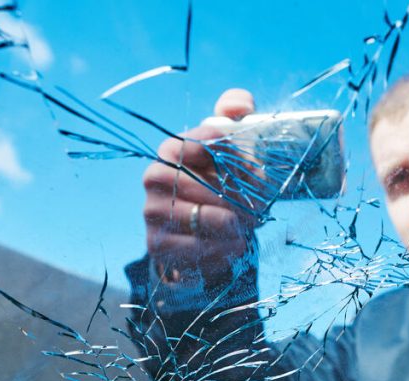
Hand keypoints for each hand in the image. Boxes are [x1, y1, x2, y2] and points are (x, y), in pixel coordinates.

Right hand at [143, 88, 259, 295]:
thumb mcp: (232, 150)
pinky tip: (233, 243)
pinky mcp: (157, 244)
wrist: (205, 234)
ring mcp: (152, 210)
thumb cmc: (220, 185)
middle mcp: (155, 176)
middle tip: (257, 207)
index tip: (254, 170)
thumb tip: (242, 105)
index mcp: (173, 149)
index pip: (205, 142)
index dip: (237, 157)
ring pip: (202, 216)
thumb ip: (236, 116)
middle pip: (204, 183)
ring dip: (233, 223)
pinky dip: (223, 247)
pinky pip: (197, 246)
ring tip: (246, 225)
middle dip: (238, 197)